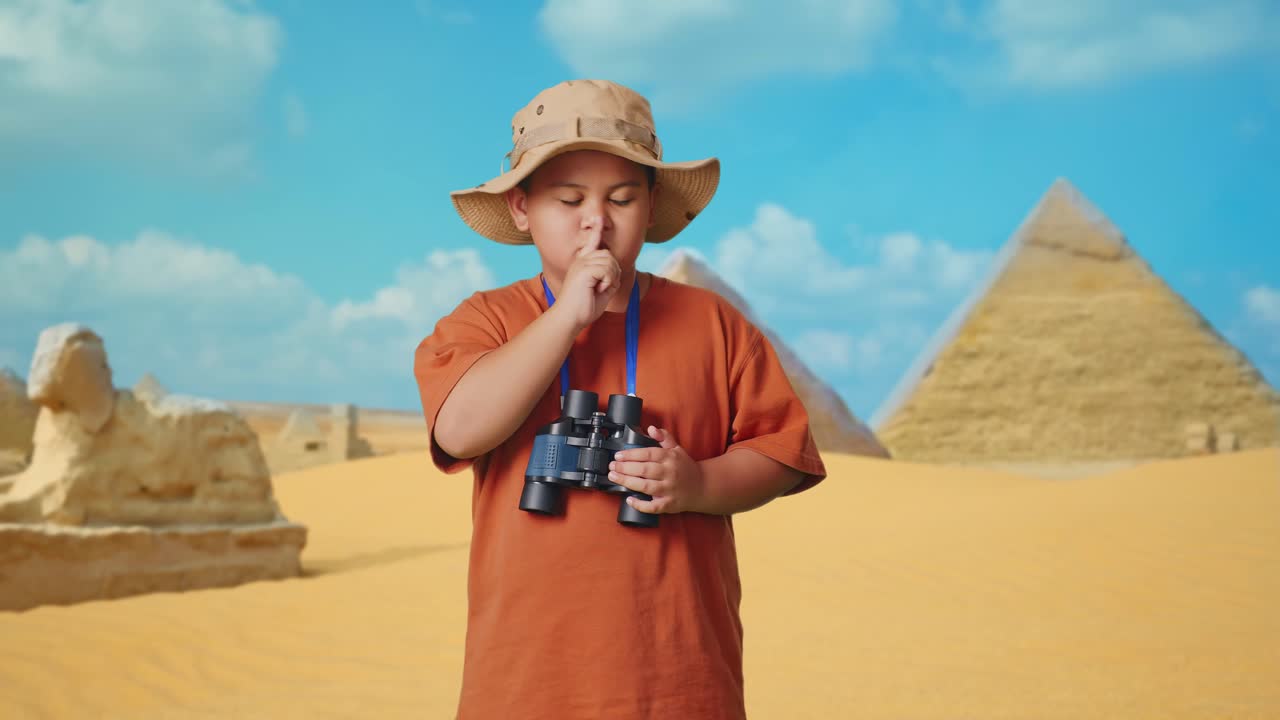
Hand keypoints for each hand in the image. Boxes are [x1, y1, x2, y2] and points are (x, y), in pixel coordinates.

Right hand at [556, 215, 620, 330]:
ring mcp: (581, 264)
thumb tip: (616, 272)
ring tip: (601, 288)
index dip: (596, 230)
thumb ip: (608, 279)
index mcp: (583, 263)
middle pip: (608, 254)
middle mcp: (581, 260)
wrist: (569, 318)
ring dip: (612, 277)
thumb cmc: (583, 309)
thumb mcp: (601, 292)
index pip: (592, 243)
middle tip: (605, 286)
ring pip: (609, 261)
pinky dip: (608, 281)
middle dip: (613, 271)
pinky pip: (607, 269)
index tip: (599, 217)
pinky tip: (599, 288)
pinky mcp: (583, 270)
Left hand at [607, 426, 703, 515]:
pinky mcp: (669, 504)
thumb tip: (651, 428)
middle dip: (625, 468)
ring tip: (614, 477)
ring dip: (627, 482)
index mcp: (670, 458)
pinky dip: (640, 504)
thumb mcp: (677, 449)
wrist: (703, 487)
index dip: (631, 454)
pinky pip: (653, 506)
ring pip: (645, 486)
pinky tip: (629, 499)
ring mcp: (669, 490)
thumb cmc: (686, 468)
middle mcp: (670, 473)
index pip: (648, 454)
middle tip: (612, 466)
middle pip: (644, 470)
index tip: (618, 455)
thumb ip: (664, 438)